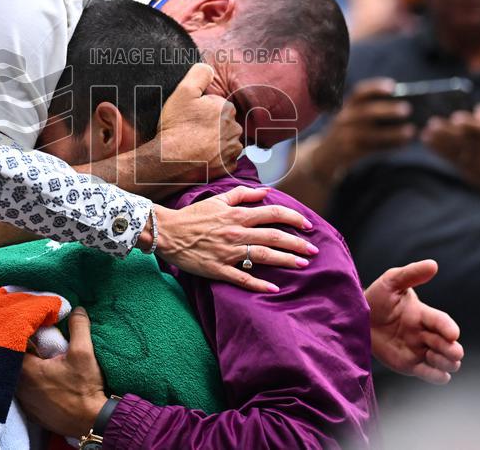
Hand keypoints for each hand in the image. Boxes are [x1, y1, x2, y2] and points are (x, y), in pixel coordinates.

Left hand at [17, 307, 107, 438]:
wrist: (91, 422)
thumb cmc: (84, 389)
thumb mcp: (83, 353)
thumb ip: (78, 327)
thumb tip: (77, 310)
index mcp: (27, 371)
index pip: (15, 346)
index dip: (23, 335)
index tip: (34, 328)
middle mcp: (20, 388)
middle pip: (15, 363)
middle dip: (24, 351)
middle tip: (38, 343)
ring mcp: (25, 403)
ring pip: (19, 379)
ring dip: (28, 369)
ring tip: (42, 361)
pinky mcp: (32, 413)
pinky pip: (26, 393)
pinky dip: (32, 385)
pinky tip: (45, 381)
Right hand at [151, 186, 318, 292]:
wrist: (166, 232)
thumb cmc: (192, 217)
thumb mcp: (217, 200)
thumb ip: (242, 195)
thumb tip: (265, 191)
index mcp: (237, 216)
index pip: (273, 214)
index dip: (293, 219)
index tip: (308, 225)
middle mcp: (236, 233)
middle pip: (274, 236)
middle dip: (297, 243)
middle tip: (313, 250)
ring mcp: (228, 252)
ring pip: (264, 255)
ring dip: (286, 260)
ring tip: (303, 265)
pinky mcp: (218, 269)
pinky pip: (242, 277)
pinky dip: (258, 284)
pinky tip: (273, 288)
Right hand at [157, 63, 242, 182]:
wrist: (170, 160)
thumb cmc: (177, 127)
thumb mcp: (183, 91)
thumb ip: (199, 74)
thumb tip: (210, 69)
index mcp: (227, 109)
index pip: (218, 106)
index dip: (202, 110)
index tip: (190, 117)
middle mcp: (235, 129)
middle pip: (223, 124)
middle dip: (211, 126)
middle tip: (190, 131)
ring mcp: (232, 150)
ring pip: (225, 142)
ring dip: (214, 143)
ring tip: (194, 145)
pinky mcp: (228, 167)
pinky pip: (224, 160)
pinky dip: (215, 159)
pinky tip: (200, 157)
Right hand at [314, 78, 414, 178]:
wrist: (325, 155)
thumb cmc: (348, 131)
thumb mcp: (352, 117)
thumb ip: (372, 111)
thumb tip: (404, 106)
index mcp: (346, 106)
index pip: (359, 92)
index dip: (375, 87)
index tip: (393, 86)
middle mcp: (344, 119)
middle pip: (365, 112)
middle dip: (387, 110)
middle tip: (407, 109)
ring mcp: (344, 137)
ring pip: (370, 134)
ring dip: (392, 133)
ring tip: (410, 131)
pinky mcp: (349, 153)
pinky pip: (371, 150)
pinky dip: (389, 147)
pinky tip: (403, 144)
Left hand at [366, 260, 463, 383]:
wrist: (356, 318)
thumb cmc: (376, 297)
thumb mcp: (391, 281)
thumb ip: (411, 273)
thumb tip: (433, 264)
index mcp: (423, 314)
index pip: (441, 321)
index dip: (448, 327)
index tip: (453, 333)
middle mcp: (425, 334)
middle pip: (446, 344)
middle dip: (452, 349)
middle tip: (452, 351)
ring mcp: (418, 350)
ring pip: (442, 361)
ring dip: (446, 363)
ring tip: (441, 361)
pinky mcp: (410, 365)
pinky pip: (428, 374)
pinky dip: (437, 377)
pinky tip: (440, 375)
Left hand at [421, 104, 479, 194]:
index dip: (469, 124)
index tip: (456, 118)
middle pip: (465, 140)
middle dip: (448, 132)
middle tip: (433, 122)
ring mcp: (473, 159)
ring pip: (455, 149)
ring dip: (439, 140)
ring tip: (427, 130)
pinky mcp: (462, 167)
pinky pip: (449, 157)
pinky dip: (437, 149)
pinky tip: (426, 139)